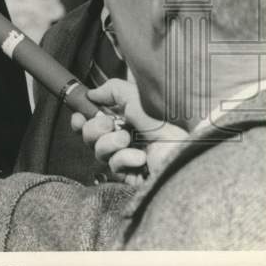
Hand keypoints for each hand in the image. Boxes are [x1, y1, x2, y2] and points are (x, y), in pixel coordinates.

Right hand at [70, 79, 188, 184]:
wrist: (186, 150)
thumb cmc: (167, 123)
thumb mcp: (137, 97)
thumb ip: (112, 89)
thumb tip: (91, 93)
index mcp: (124, 119)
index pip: (93, 120)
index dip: (81, 119)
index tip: (79, 116)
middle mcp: (123, 138)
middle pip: (89, 137)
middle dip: (93, 129)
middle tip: (108, 124)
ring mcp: (127, 158)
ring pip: (99, 152)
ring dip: (110, 143)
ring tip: (128, 140)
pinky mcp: (131, 176)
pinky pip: (114, 167)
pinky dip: (124, 159)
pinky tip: (140, 158)